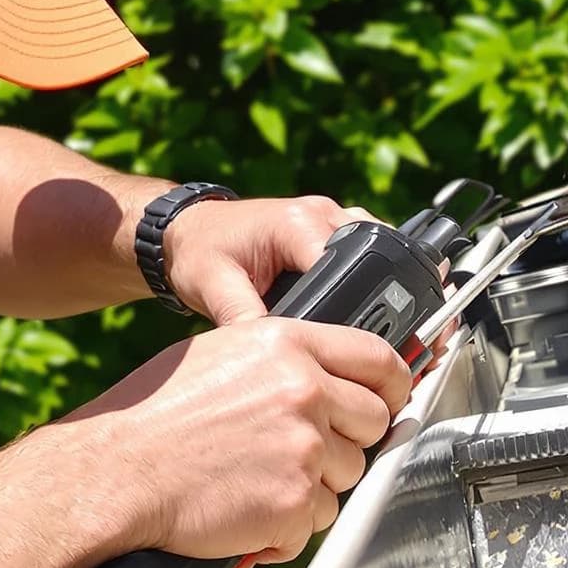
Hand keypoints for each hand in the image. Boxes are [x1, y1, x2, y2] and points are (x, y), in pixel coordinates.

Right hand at [59, 317, 410, 564]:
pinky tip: (244, 514)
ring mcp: (304, 447)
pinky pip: (315, 524)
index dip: (394, 384)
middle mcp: (304, 390)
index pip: (377, 357)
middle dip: (348, 443)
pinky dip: (285, 530)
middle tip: (304, 456)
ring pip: (348, 477)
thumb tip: (326, 381)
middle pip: (374, 421)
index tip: (392, 400)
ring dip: (312, 490)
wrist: (113, 473)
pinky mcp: (294, 501)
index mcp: (287, 344)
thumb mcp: (221, 356)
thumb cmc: (151, 418)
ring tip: (255, 484)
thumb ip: (282, 361)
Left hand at [160, 194, 371, 323]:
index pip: (343, 271)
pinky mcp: (336, 226)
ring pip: (377, 255)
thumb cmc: (200, 252)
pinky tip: (353, 308)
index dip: (344, 311)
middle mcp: (322, 213)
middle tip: (347, 342)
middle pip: (370, 262)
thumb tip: (271, 355)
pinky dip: (365, 278)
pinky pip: (368, 252)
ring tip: (353, 326)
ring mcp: (334, 216)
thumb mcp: (212, 287)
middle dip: (365, 302)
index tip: (334, 343)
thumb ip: (241, 316)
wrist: (191, 228)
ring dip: (371, 288)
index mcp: (297, 223)